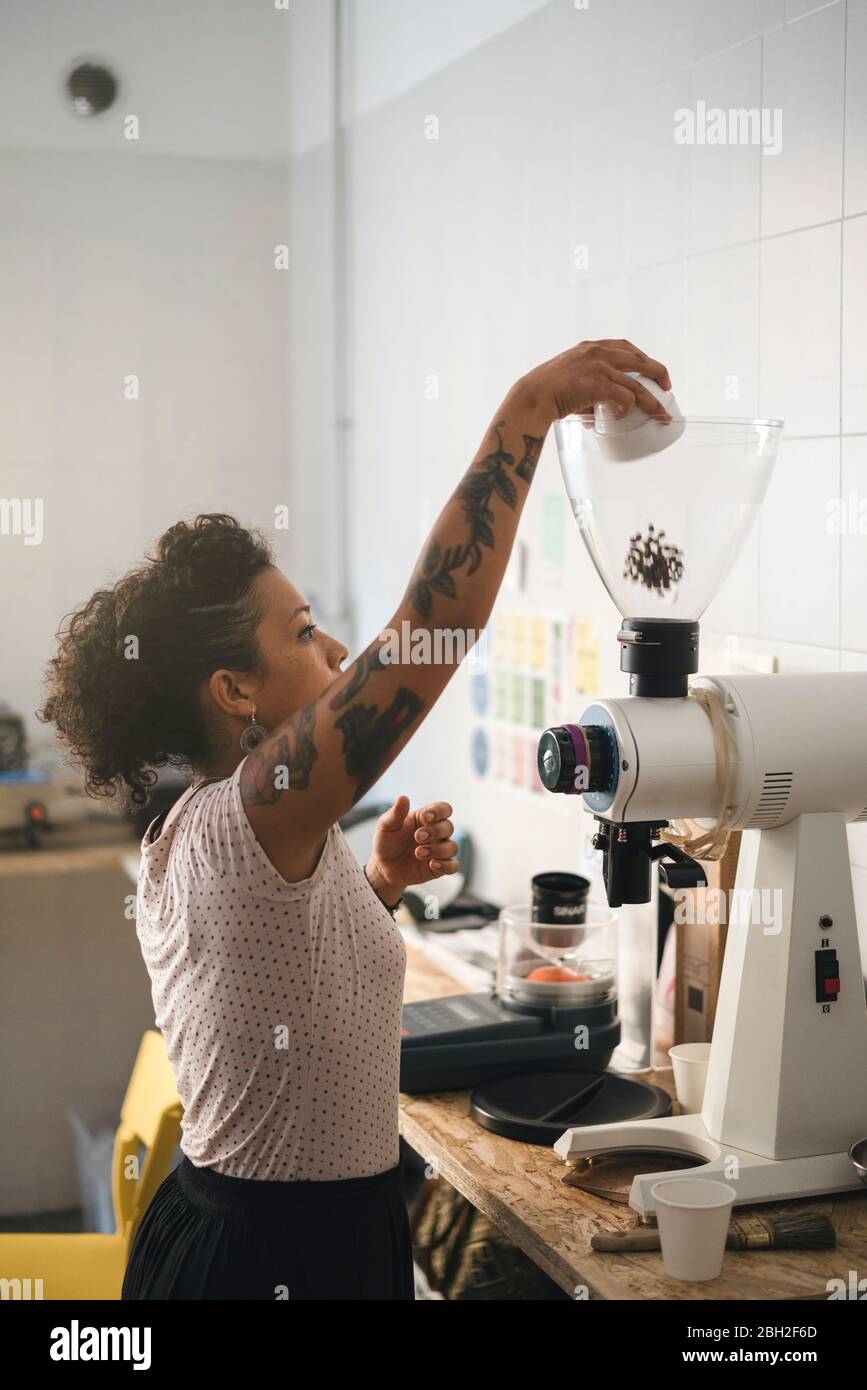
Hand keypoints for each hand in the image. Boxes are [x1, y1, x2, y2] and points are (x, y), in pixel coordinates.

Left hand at [366, 796, 458, 901]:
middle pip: (448, 827)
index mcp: (425, 818)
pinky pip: (453, 866)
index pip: (443, 809)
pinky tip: (432, 865)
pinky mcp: (439, 868)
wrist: (383, 867)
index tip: (425, 817)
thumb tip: (403, 798)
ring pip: (452, 847)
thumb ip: (395, 813)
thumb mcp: (385, 826)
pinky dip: (446, 865)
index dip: (439, 811)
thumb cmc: (387, 842)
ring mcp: (439, 851)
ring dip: (438, 850)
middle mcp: (436, 833)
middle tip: (417, 836)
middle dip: (435, 831)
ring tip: (418, 853)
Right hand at [512, 339, 671, 428]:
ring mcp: (599, 368)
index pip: (625, 347)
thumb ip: (587, 392)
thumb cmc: (545, 391)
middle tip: (667, 388)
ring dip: (651, 401)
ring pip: (637, 384)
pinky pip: (624, 398)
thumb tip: (597, 416)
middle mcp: (598, 353)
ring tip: (660, 414)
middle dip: (659, 374)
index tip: (651, 370)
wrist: (532, 396)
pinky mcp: (598, 385)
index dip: (643, 358)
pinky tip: (624, 417)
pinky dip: (628, 409)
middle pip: (640, 361)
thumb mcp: (569, 379)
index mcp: (591, 347)